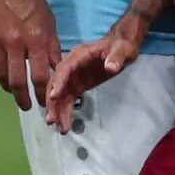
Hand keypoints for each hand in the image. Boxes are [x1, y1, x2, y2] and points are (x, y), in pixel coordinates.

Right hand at [0, 0, 59, 110]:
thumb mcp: (49, 22)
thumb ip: (51, 48)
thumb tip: (55, 70)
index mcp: (35, 39)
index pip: (40, 76)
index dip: (42, 94)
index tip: (43, 102)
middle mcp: (15, 43)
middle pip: (17, 81)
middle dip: (22, 98)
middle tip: (26, 105)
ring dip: (7, 86)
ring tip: (13, 90)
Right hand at [42, 16, 145, 132]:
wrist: (122, 47)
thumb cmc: (121, 46)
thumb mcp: (122, 49)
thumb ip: (116, 58)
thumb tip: (110, 67)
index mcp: (79, 55)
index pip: (64, 68)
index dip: (58, 82)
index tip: (54, 97)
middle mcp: (71, 66)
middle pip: (57, 84)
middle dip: (53, 102)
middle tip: (52, 119)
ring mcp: (73, 77)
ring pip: (60, 95)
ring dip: (57, 111)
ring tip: (60, 128)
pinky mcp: (77, 86)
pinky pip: (67, 100)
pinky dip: (65, 112)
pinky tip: (65, 125)